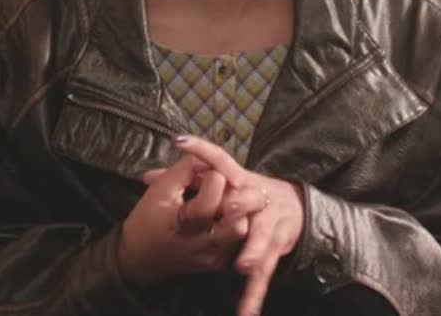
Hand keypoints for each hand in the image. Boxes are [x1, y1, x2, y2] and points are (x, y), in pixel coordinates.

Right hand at [117, 154, 260, 285]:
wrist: (138, 257)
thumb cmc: (146, 220)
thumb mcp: (160, 188)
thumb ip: (187, 168)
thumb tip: (209, 156)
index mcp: (185, 224)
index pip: (213, 199)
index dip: (215, 179)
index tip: (209, 172)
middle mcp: (202, 245)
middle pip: (238, 222)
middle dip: (236, 200)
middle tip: (228, 186)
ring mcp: (213, 257)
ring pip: (242, 232)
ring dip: (237, 213)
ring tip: (224, 199)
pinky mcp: (218, 263)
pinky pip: (235, 242)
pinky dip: (231, 225)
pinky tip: (219, 215)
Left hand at [172, 135, 305, 315]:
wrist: (293, 207)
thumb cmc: (249, 192)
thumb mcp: (222, 181)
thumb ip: (186, 179)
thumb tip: (146, 176)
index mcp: (240, 179)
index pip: (220, 160)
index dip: (201, 150)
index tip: (179, 141)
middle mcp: (258, 200)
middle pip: (251, 201)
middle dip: (242, 206)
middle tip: (231, 209)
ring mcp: (268, 227)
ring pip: (262, 239)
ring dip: (253, 251)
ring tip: (243, 265)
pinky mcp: (272, 251)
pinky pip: (263, 275)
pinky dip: (253, 296)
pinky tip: (245, 314)